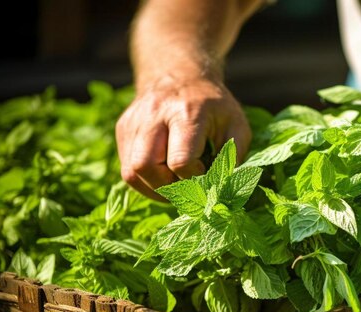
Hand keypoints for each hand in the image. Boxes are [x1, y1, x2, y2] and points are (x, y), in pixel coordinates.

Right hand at [115, 75, 250, 199]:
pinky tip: (163, 177)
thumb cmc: (214, 106)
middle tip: (186, 186)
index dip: (193, 177)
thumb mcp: (237, 125)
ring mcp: (134, 122)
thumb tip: (222, 189)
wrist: (180, 74)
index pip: (180, 161)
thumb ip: (234, 157)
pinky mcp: (123, 129)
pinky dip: (145, 182)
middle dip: (168, 187)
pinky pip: (127, 169)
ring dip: (154, 189)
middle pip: (146, 167)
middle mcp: (154, 115)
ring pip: (131, 172)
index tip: (204, 171)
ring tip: (175, 184)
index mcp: (186, 113)